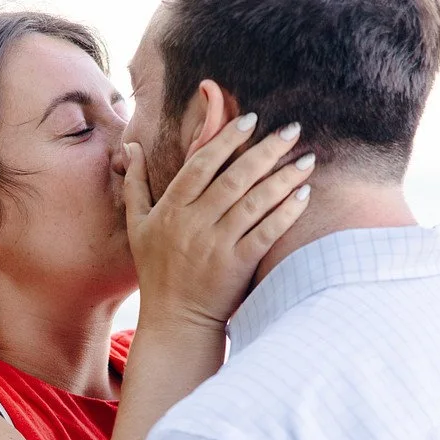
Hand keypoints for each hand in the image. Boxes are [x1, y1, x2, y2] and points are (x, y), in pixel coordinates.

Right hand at [123, 114, 312, 331]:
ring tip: (307, 159)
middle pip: (234, 178)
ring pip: (253, 203)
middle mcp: (193, 224)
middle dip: (265, 151)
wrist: (175, 320)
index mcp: (171, 209)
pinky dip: (286, 213)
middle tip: (292, 129)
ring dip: (283, 178)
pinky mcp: (237, 266)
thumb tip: (132, 146)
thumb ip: (136, 184)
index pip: (201, 165)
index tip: (251, 119)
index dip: (226, 140)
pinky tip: (304, 195)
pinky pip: (265, 233)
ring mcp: (216, 246)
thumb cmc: (157, 270)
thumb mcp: (138, 226)